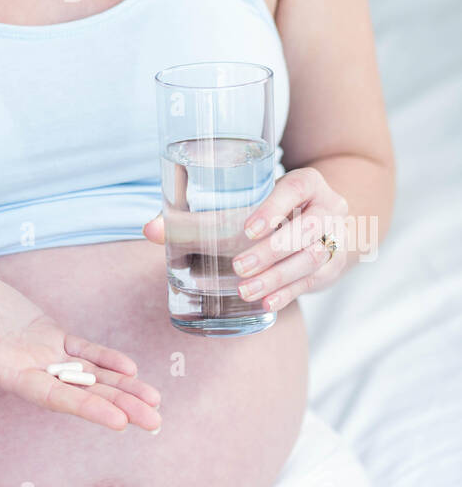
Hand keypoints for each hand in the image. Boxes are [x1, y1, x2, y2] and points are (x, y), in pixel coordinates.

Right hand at [0, 266, 161, 431]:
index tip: (118, 422)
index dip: (86, 407)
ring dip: (121, 387)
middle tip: (156, 422)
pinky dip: (105, 358)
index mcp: (4, 372)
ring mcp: (39, 353)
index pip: (51, 396)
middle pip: (80, 392)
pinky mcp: (44, 333)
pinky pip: (81, 349)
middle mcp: (27, 369)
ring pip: (88, 374)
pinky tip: (132, 369)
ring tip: (155, 403)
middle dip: (118, 405)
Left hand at [143, 165, 349, 312]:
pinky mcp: (334, 266)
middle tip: (238, 267)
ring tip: (245, 291)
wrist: (323, 217)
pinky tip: (265, 304)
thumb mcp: (249, 197)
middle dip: (271, 251)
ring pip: (312, 258)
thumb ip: (199, 213)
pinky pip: (314, 281)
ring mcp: (337, 238)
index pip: (296, 189)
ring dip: (278, 277)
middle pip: (306, 229)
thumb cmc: (271, 206)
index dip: (274, 208)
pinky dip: (288, 293)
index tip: (247, 229)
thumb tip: (150, 230)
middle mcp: (328, 207)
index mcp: (307, 182)